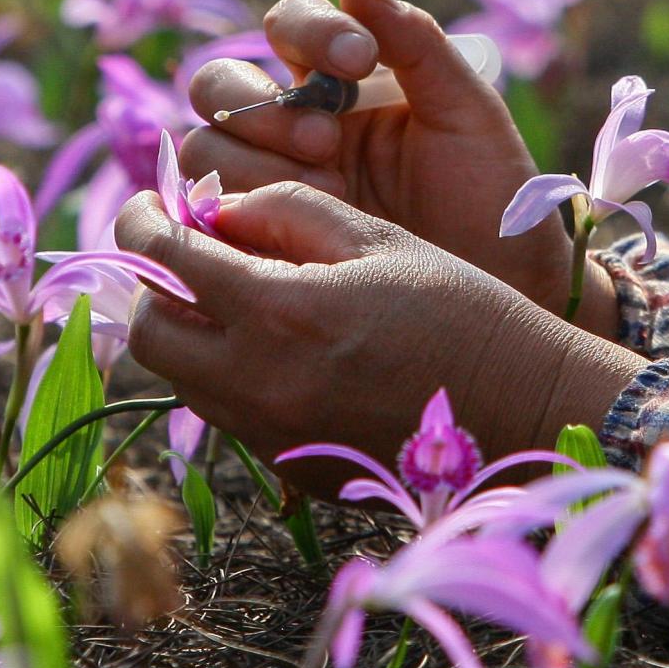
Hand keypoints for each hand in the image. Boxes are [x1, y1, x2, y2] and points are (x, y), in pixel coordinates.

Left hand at [115, 183, 642, 497]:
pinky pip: (225, 411)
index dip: (145, 219)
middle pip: (149, 332)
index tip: (152, 201)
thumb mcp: (376, 237)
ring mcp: (270, 434)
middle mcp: (258, 382)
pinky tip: (279, 345)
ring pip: (181, 377)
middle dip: (156, 284)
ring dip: (189, 330)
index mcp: (278, 311)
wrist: (524, 407)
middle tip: (188, 251)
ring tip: (235, 296)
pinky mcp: (289, 466)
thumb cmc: (461, 307)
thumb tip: (217, 211)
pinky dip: (227, 371)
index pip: (166, 258)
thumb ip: (286, 214)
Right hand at [179, 0, 574, 313]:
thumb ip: (417, 42)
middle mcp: (291, 125)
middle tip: (328, 139)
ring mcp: (268, 185)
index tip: (359, 58)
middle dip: (264, 106)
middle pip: (220, 84)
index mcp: (338, 80)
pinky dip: (238, 211)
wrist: (502, 289)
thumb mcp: (466, 111)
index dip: (309, 31)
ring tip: (330, 190)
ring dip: (256, 161)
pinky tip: (294, 228)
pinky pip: (207, 215)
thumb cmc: (490, 195)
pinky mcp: (256, 242)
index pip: (288, 25)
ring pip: (206, 146)